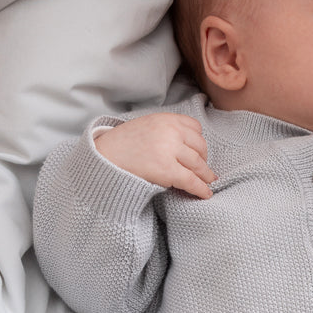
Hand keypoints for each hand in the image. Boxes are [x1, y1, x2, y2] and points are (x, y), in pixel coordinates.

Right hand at [95, 113, 214, 197]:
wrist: (104, 156)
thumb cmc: (124, 144)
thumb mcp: (147, 126)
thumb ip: (167, 130)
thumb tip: (188, 145)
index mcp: (166, 119)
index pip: (195, 128)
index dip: (199, 142)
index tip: (199, 152)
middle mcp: (171, 132)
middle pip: (200, 147)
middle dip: (203, 159)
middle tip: (203, 169)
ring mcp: (170, 150)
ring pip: (198, 164)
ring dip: (205, 175)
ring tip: (208, 181)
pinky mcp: (167, 170)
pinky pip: (191, 180)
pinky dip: (201, 189)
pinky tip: (206, 194)